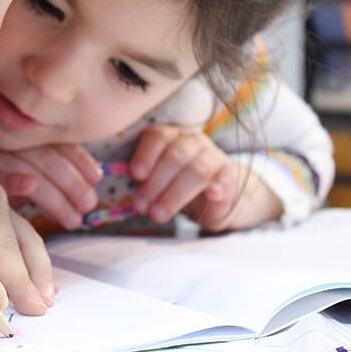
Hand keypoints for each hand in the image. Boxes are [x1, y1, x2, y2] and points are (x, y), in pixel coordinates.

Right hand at [0, 141, 103, 229]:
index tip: (97, 177)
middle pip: (45, 156)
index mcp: (20, 138)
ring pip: (28, 166)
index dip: (78, 158)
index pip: (55, 142)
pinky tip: (30, 187)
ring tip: (74, 218)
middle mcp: (4, 142)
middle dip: (71, 182)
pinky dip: (13, 178)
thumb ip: (52, 175)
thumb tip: (95, 178)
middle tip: (88, 206)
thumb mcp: (23, 178)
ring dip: (54, 193)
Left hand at [129, 125, 281, 230]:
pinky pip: (225, 177)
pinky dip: (218, 185)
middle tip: (141, 206)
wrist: (210, 196)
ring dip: (175, 194)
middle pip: (175, 156)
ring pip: (196, 170)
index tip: (135, 175)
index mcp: (169, 136)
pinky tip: (211, 194)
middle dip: (155, 183)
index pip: (157, 137)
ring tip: (159, 214)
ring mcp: (213, 155)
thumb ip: (141, 180)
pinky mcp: (229, 173)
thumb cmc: (174, 185)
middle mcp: (192, 141)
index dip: (145, 155)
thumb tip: (121, 180)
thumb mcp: (155, 181)